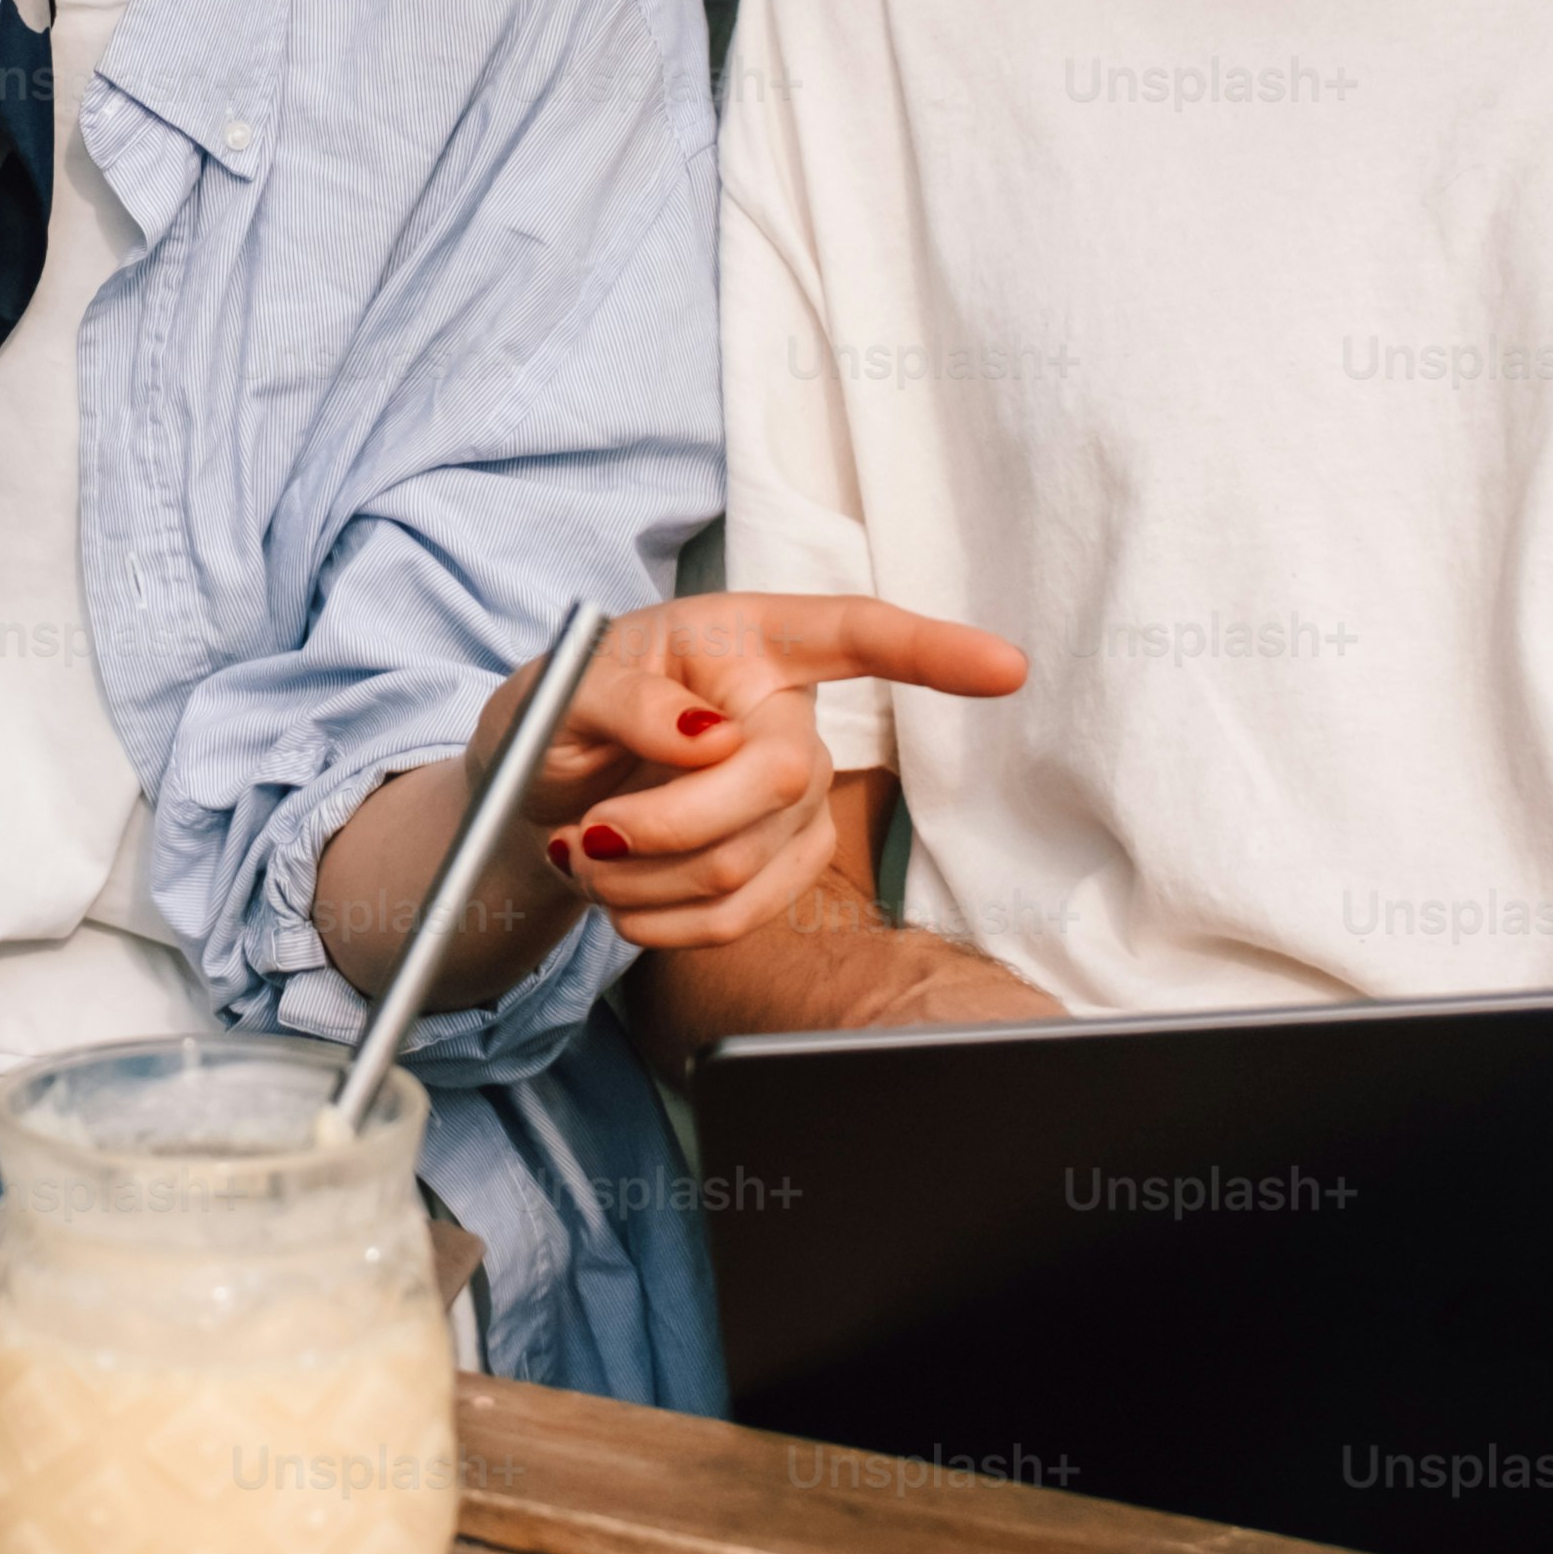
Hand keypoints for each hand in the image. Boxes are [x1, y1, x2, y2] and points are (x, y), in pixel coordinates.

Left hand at [477, 594, 1028, 952]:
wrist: (547, 791)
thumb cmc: (563, 713)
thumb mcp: (563, 686)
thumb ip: (625, 699)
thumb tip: (709, 732)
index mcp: (745, 635)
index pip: (855, 633)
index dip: (933, 652)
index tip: (1004, 668)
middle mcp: (784, 708)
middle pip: (778, 778)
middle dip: (669, 824)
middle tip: (585, 835)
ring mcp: (796, 794)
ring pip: (745, 863)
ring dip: (642, 881)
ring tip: (584, 856)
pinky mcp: (784, 863)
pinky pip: (737, 915)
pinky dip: (659, 920)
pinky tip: (621, 894)